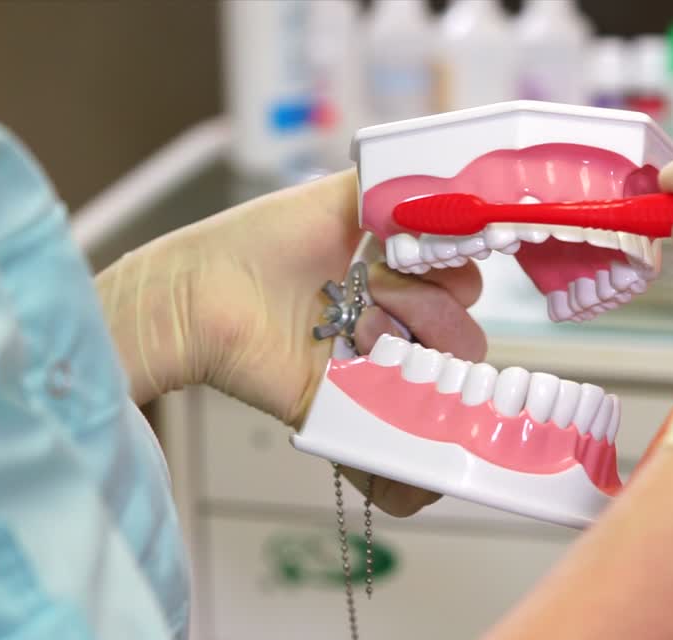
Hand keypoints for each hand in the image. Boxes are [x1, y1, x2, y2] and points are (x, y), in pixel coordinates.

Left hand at [97, 169, 486, 515]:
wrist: (205, 297)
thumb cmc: (262, 243)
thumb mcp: (341, 197)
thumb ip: (403, 189)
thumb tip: (461, 187)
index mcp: (396, 270)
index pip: (464, 272)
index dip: (455, 258)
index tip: (423, 250)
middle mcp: (396, 316)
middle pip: (466, 320)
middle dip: (429, 298)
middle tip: (374, 285)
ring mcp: (383, 363)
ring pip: (452, 360)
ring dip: (412, 331)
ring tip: (358, 321)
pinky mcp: (364, 405)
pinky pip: (421, 418)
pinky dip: (413, 394)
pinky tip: (361, 354)